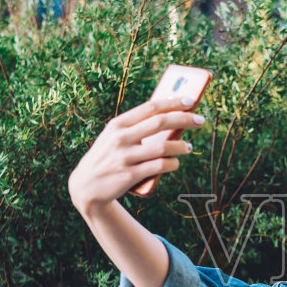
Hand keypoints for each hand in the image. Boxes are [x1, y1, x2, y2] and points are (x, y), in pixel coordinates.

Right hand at [67, 93, 204, 214]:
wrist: (86, 186)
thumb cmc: (108, 157)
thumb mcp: (114, 138)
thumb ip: (136, 128)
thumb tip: (171, 117)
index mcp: (118, 124)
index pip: (151, 107)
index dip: (173, 102)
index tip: (190, 100)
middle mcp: (121, 138)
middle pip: (161, 123)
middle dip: (185, 119)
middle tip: (200, 120)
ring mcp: (125, 157)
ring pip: (163, 147)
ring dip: (182, 146)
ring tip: (189, 147)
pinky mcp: (129, 176)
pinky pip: (159, 167)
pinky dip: (172, 164)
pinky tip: (176, 163)